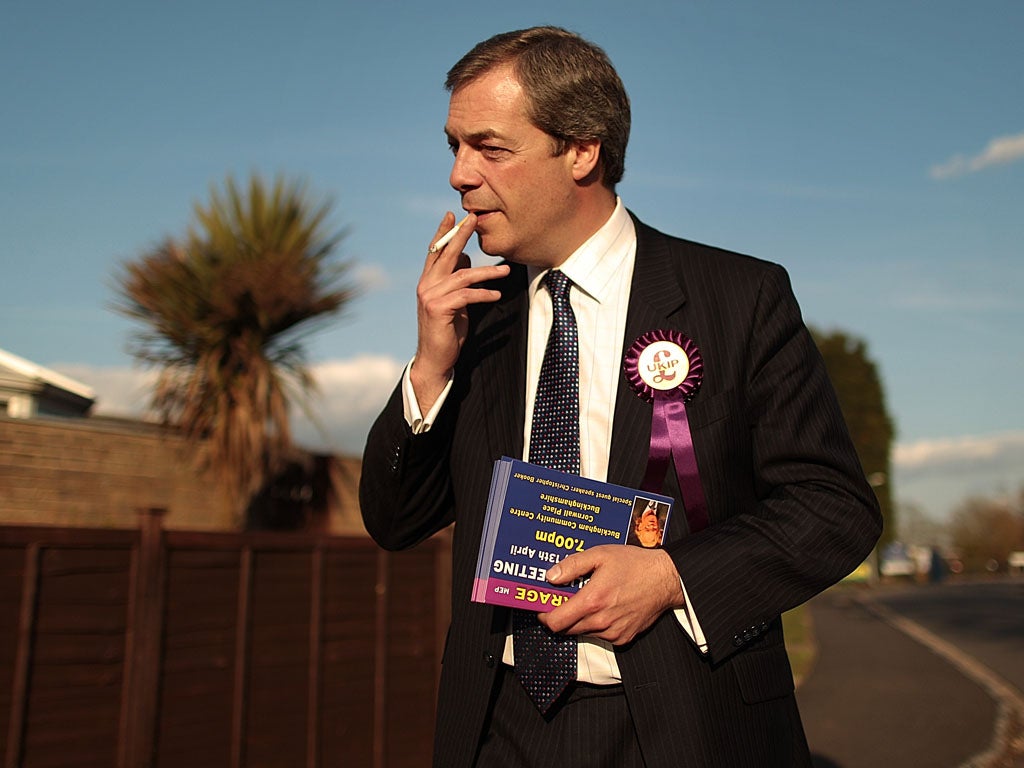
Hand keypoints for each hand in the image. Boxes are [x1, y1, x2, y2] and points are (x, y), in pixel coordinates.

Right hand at [412, 212, 509, 409]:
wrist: (435, 358)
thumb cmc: (446, 329)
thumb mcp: (453, 300)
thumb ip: (455, 279)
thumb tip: (465, 258)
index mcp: (427, 281)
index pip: (435, 251)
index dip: (443, 232)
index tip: (453, 215)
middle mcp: (426, 285)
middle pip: (445, 253)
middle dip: (461, 234)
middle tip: (475, 218)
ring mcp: (430, 296)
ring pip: (463, 275)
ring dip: (488, 272)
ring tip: (506, 270)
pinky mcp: (439, 309)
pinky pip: (466, 295)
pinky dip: (484, 293)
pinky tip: (497, 294)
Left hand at [538, 545, 684, 645]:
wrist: (665, 579)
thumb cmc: (635, 565)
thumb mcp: (600, 555)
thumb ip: (572, 566)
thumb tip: (551, 576)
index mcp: (592, 601)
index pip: (556, 622)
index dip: (544, 616)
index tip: (542, 606)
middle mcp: (601, 621)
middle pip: (566, 630)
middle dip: (560, 616)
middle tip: (562, 600)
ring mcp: (613, 632)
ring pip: (582, 632)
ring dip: (578, 620)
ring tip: (586, 600)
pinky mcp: (623, 637)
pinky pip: (600, 635)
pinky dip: (595, 625)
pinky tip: (603, 607)